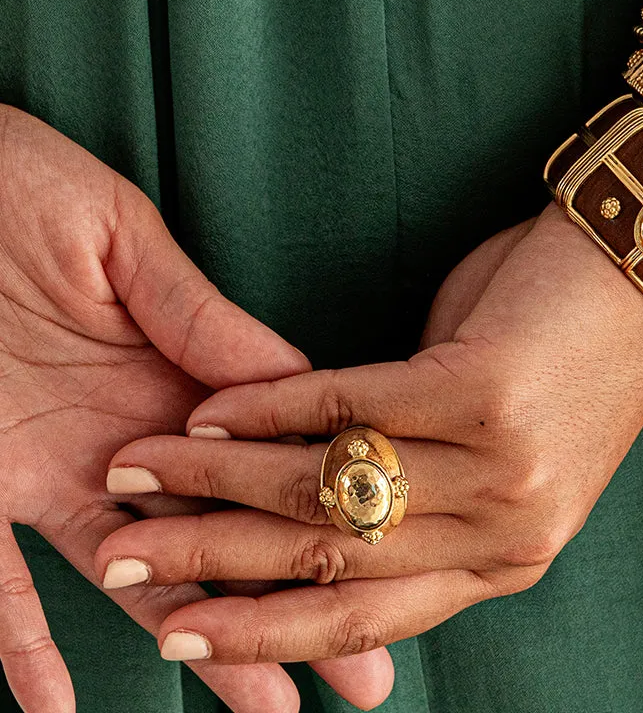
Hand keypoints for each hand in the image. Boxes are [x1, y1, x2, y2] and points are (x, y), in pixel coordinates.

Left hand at [0, 105, 391, 711]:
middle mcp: (121, 435)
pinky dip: (21, 650)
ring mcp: (44, 471)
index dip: (333, 507)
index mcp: (169, 367)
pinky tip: (62, 711)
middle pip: (224, 535)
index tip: (398, 557)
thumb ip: (196, 311)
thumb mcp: (119, 236)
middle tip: (363, 678)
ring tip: (268, 707)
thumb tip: (296, 379)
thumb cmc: (13, 189)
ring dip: (202, 643)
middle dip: (294, 604)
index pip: (266, 450)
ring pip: (135, 578)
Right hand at [91, 201, 642, 661]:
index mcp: (509, 556)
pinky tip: (211, 406)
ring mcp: (499, 464)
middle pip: (329, 563)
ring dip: (216, 481)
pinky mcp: (485, 389)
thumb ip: (422, 490)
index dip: (261, 632)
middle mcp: (508, 529)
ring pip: (326, 489)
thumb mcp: (499, 449)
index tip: (175, 637)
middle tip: (124, 559)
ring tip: (141, 468)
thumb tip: (316, 502)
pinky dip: (270, 406)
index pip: (365, 617)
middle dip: (211, 565)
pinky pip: (349, 403)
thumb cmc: (566, 348)